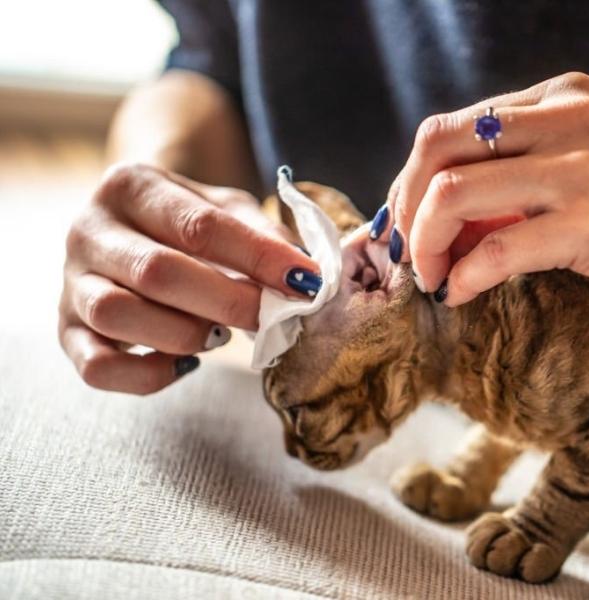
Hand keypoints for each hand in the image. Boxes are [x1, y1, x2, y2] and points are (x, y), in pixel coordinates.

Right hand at [59, 163, 318, 393]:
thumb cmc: (190, 222)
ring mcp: (71, 282)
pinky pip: (97, 367)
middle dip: (228, 301)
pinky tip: (185, 363)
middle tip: (270, 317)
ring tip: (218, 334)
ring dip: (184, 333)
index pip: (199, 225)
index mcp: (132, 186)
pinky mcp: (67, 331)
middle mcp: (89, 229)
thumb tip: (309, 277)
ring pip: (118, 315)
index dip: (259, 258)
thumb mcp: (230, 209)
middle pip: (157, 271)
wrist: (134, 228)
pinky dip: (148, 375)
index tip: (306, 282)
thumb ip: (265, 237)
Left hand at [381, 72, 588, 340]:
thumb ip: (520, 175)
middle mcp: (568, 118)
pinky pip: (494, 250)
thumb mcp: (585, 172)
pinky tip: (462, 294)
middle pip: (437, 148)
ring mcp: (581, 167)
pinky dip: (463, 277)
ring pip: (453, 193)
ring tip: (431, 277)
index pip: (450, 128)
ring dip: (424, 244)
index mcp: (562, 99)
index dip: (411, 183)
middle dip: (404, 207)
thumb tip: (437, 209)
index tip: (404, 226)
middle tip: (406, 253)